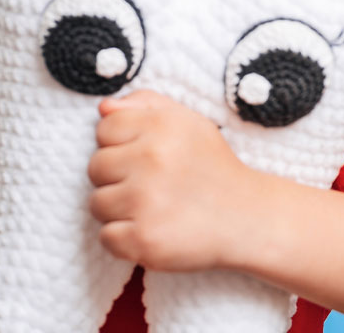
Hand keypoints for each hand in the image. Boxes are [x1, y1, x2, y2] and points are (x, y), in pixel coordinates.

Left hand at [88, 89, 257, 271]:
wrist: (248, 218)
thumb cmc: (211, 165)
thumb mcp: (187, 120)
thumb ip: (144, 102)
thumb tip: (103, 107)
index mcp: (159, 125)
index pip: (104, 128)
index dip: (119, 143)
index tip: (142, 156)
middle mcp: (151, 159)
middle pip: (95, 166)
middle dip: (116, 176)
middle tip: (148, 184)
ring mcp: (146, 202)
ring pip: (96, 203)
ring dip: (118, 209)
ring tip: (149, 207)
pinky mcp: (144, 240)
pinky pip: (106, 237)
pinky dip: (123, 239)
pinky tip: (149, 230)